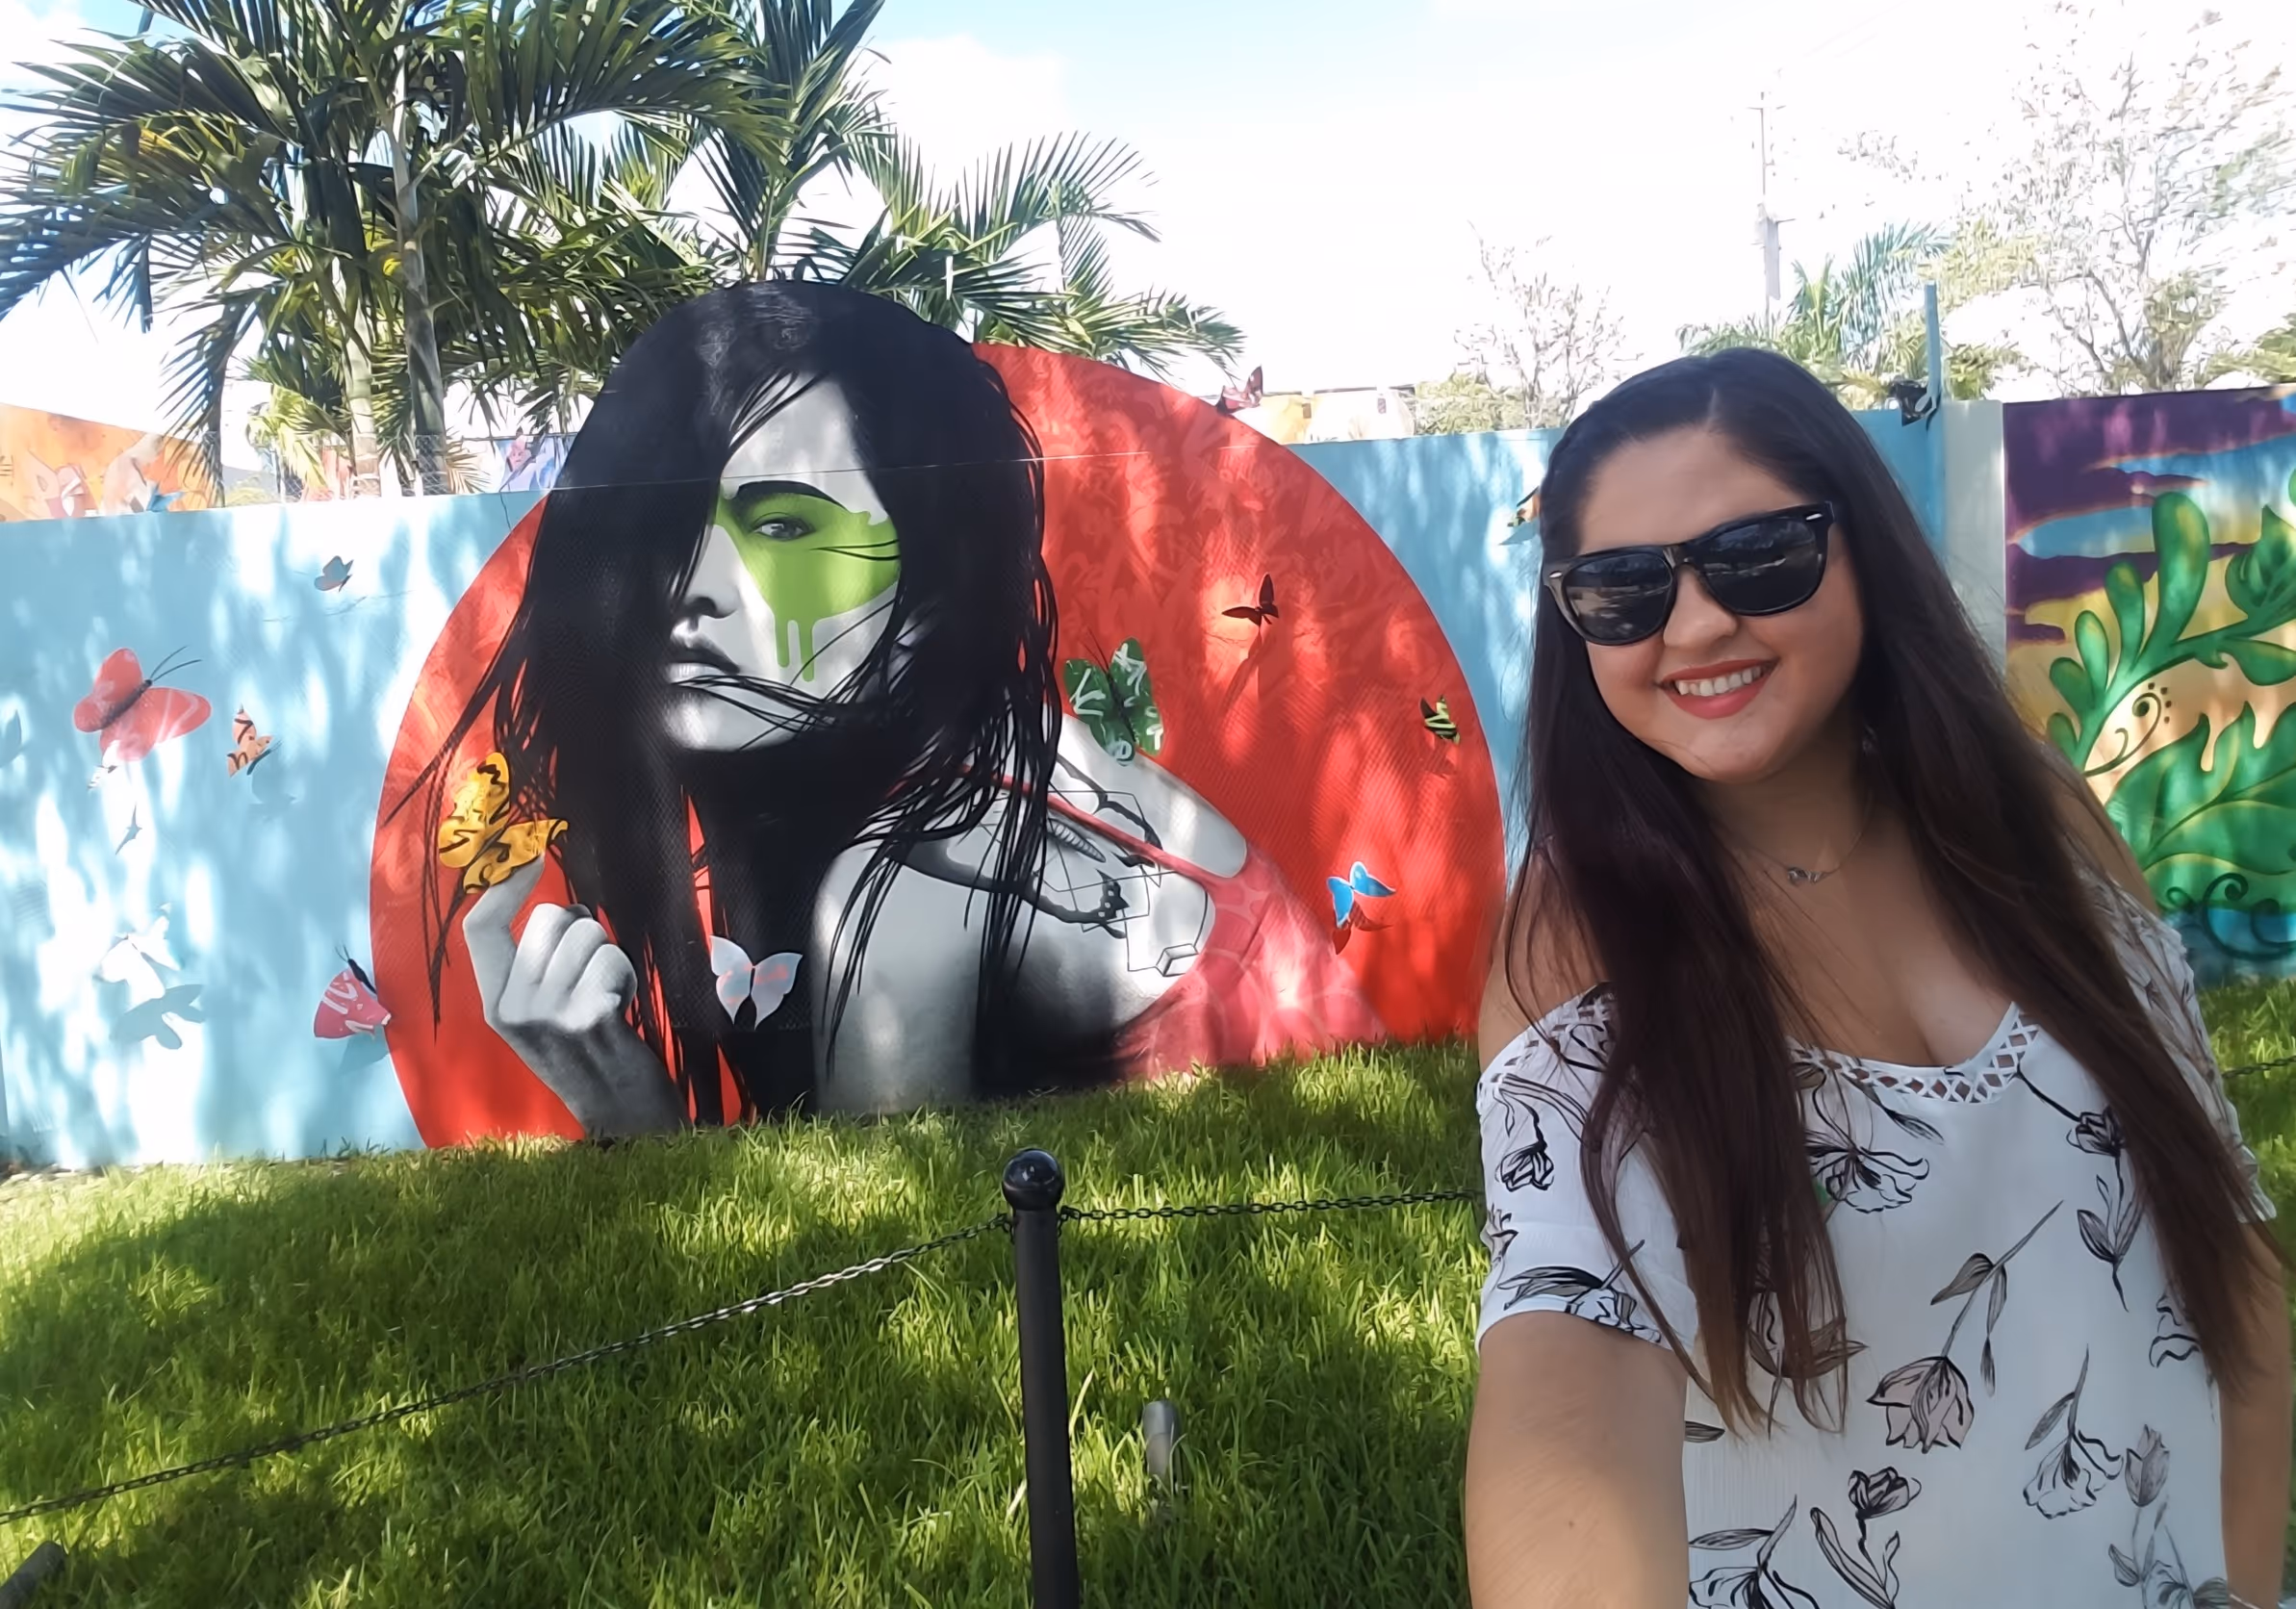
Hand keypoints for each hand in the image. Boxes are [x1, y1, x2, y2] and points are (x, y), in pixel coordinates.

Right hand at [462, 856, 685, 1138]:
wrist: (620, 1113)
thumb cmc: (586, 1054)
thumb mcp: (541, 1015)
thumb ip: (535, 967)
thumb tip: (559, 910)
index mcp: (495, 1004)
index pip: (478, 929)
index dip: (503, 887)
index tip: (529, 857)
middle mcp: (512, 1008)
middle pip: (547, 919)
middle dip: (582, 928)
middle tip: (593, 965)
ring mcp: (548, 1015)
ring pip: (586, 934)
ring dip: (609, 955)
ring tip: (608, 992)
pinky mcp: (588, 1018)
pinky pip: (611, 961)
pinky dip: (625, 975)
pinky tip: (622, 1008)